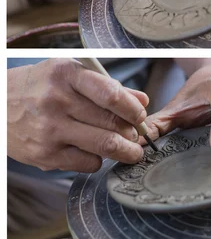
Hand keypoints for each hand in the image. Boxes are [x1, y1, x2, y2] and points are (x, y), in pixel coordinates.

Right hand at [7, 59, 148, 172]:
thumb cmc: (39, 87)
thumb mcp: (70, 75)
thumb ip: (108, 87)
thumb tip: (142, 100)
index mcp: (67, 76)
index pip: (111, 95)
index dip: (133, 110)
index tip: (140, 116)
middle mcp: (57, 102)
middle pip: (112, 123)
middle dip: (133, 133)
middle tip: (138, 135)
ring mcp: (50, 130)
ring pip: (105, 146)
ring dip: (125, 150)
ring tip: (131, 150)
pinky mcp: (44, 155)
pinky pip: (87, 163)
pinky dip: (99, 160)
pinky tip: (97, 153)